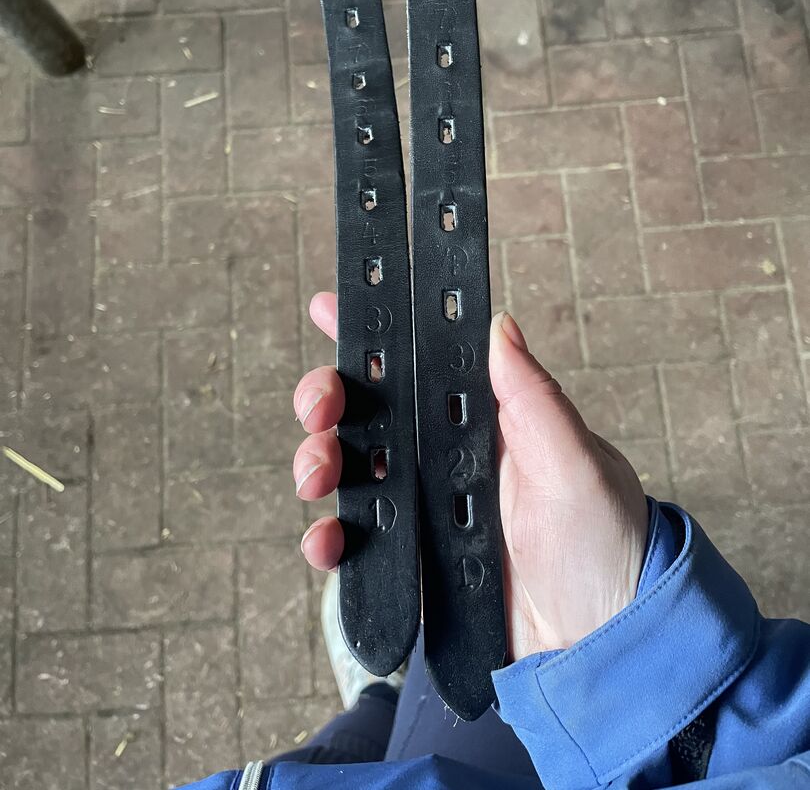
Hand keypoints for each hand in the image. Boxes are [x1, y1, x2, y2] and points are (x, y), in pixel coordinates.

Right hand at [292, 293, 648, 660]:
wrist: (596, 644)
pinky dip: (326, 537)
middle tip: (321, 409)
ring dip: (318, 461)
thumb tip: (499, 326)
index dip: (372, 336)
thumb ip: (535, 397)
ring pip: (350, 469)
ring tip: (319, 476)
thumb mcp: (579, 463)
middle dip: (328, 399)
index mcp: (484, 420)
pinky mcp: (410, 559)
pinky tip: (327, 541)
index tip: (330, 309)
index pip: (420, 364)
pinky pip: (353, 541)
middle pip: (367, 413)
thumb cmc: (605, 546)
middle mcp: (446, 458)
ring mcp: (424, 508)